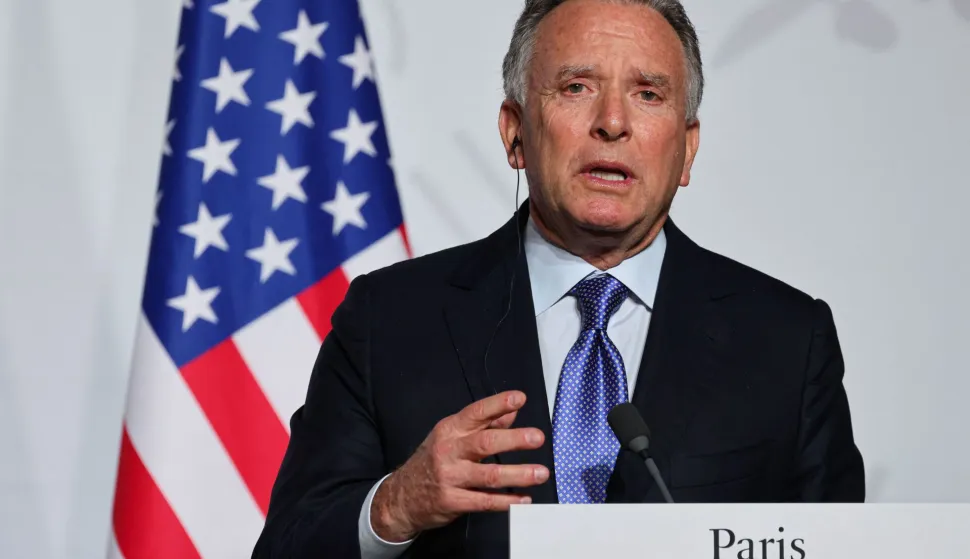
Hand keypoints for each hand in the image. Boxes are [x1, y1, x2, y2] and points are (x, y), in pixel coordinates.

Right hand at [370, 390, 548, 541]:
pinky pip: (484, 502)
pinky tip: (524, 499)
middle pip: (485, 442)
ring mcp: (450, 477)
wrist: (401, 496)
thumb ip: (484, 425)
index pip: (476, 412)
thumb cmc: (432, 461)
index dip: (498, 404)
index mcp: (450, 430)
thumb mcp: (452, 437)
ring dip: (518, 474)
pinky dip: (506, 501)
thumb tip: (512, 412)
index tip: (520, 398)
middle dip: (514, 439)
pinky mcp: (452, 501)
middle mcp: (449, 450)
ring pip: (489, 475)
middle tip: (537, 437)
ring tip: (540, 473)